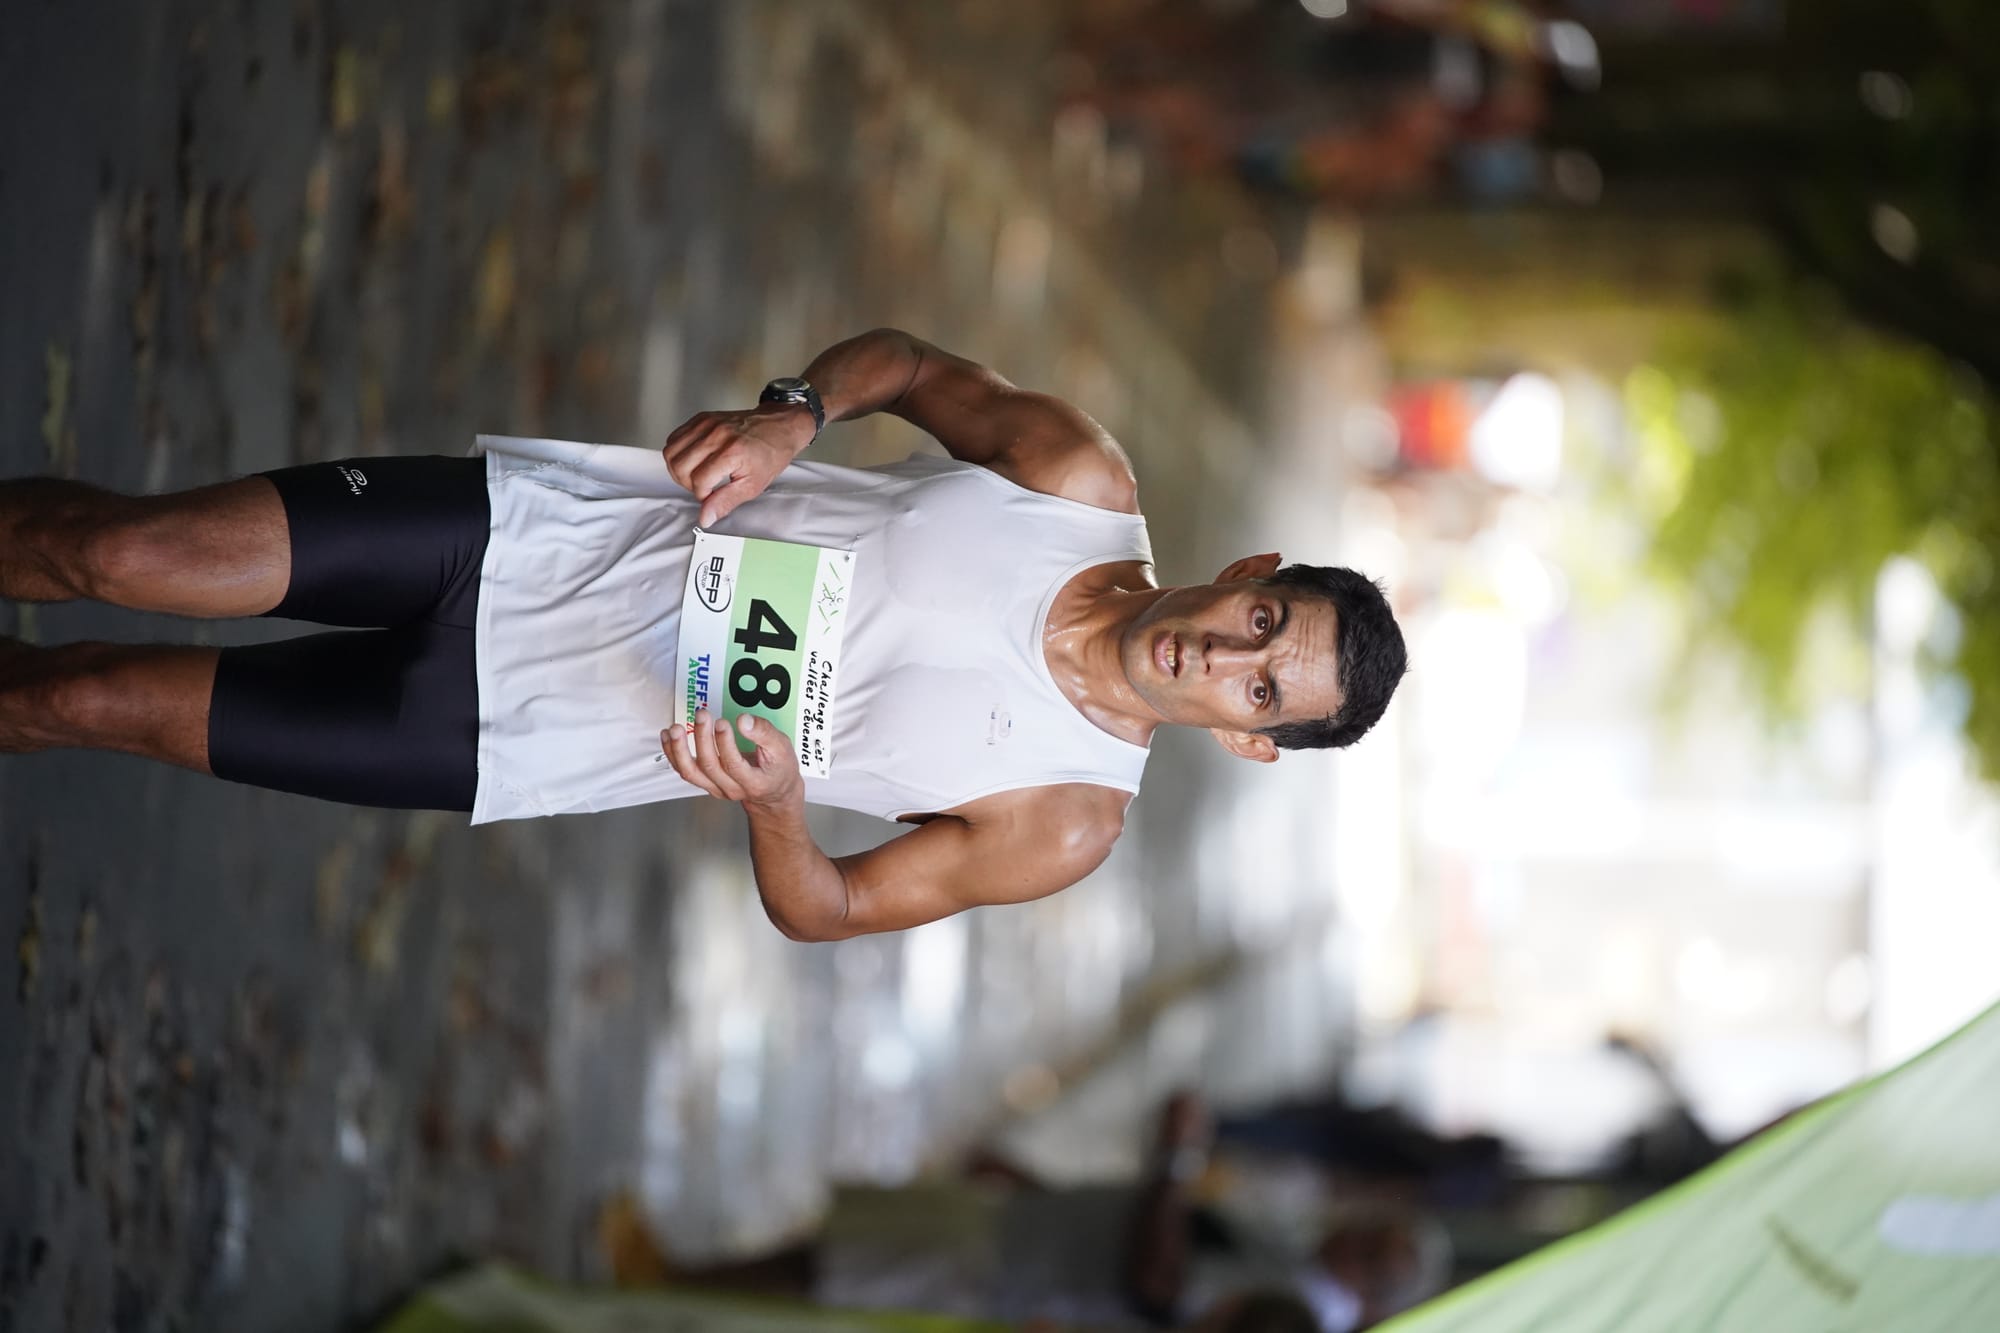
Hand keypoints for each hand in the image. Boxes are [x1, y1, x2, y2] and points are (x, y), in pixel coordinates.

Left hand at [659, 709, 803, 812]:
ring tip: (675, 729)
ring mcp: (716, 787)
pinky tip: (668, 737)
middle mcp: (732, 788)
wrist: (772, 794)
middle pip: (710, 765)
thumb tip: (744, 721)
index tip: (721, 723)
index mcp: (753, 782)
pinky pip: (684, 770)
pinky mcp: (706, 782)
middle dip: (702, 737)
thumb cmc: (778, 770)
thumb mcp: (782, 749)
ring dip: (679, 749)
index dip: (725, 743)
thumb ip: (764, 733)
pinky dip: (672, 753)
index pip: (733, 765)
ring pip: (691, 772)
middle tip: (702, 715)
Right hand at [661, 404, 814, 526]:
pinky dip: (678, 453)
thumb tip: (705, 517)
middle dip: (687, 484)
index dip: (702, 495)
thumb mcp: (753, 486)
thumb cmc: (770, 454)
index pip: (698, 481)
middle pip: (679, 466)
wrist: (779, 427)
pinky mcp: (701, 418)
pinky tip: (694, 460)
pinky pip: (674, 438)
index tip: (712, 495)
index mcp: (731, 451)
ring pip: (671, 452)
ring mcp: (706, 424)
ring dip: (679, 469)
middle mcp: (716, 434)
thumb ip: (725, 502)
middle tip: (704, 486)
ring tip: (697, 474)